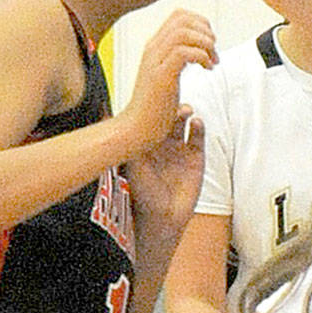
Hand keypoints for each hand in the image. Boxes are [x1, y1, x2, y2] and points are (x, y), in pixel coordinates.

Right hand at [120, 9, 215, 156]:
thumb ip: (177, 61)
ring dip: (205, 43)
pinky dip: (201, 56)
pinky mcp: (162, 76)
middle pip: (183, 19)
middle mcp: (153, 49)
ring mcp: (156, 61)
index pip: (179, 17)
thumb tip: (197, 53)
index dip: (200, 23)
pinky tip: (206, 69)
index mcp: (155, 47)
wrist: (137, 130)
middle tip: (214, 52)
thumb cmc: (153, 110)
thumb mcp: (166, 78)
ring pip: (184, 32)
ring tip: (212, 61)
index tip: (209, 44)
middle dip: (205, 31)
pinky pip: (184, 52)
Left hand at [126, 108, 204, 247]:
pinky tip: (197, 122)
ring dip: (185, 112)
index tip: (154, 95)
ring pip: (184, 122)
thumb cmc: (142, 193)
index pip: (150, 117)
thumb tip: (113, 118)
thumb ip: (128, 143)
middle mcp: (162, 143)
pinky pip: (198, 136)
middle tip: (172, 98)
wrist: (162, 217)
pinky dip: (199, 127)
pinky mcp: (196, 157)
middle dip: (170, 104)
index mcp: (146, 142)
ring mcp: (180, 149)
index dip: (153, 105)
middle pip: (167, 114)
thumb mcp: (132, 164)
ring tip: (186, 109)